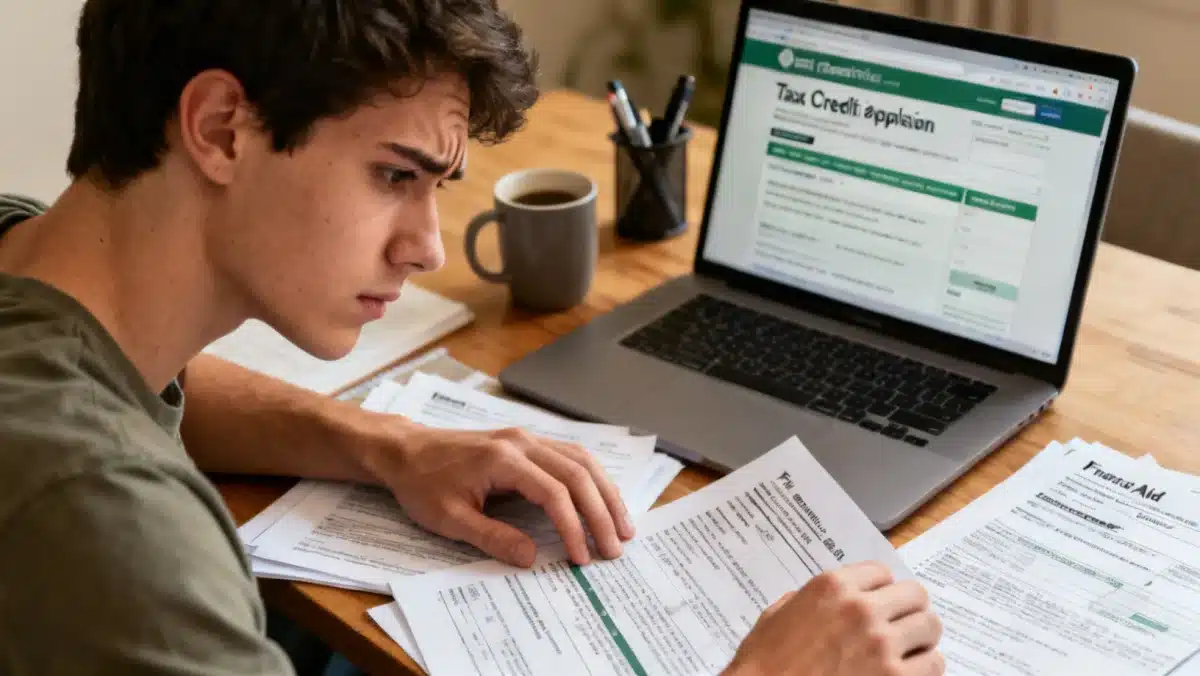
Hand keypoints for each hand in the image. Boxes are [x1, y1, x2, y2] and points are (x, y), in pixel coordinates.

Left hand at [362, 420, 635, 567]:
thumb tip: (532, 557)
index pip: (553, 492)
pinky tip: (603, 500)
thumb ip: (492, 537)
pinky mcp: (527, 443)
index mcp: (503, 458)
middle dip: (601, 512)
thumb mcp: (449, 518)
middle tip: (616, 548)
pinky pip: (571, 456)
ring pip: (582, 460)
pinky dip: (593, 480)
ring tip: (624, 526)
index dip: (573, 527)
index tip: (582, 557)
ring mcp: (527, 438)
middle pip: (578, 473)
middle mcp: (522, 442)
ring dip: (606, 493)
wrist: (406, 451)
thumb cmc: (423, 484)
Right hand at [723, 562, 943, 675]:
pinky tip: (908, 673)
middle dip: (908, 611)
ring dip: (919, 640)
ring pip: (929, 627)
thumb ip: (805, 601)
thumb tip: (825, 603)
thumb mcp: (776, 618)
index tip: (880, 603)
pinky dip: (924, 669)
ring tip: (907, 652)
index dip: (881, 590)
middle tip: (901, 627)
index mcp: (831, 587)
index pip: (882, 572)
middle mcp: (861, 608)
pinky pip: (933, 664)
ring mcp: (881, 644)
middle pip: (914, 595)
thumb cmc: (764, 666)